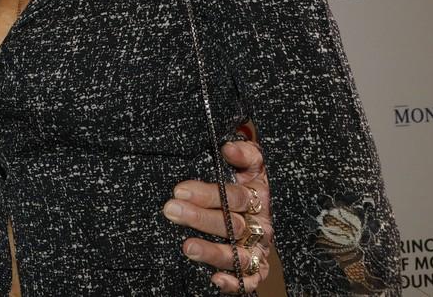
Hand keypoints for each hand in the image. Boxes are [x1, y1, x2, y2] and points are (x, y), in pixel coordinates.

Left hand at [162, 140, 272, 293]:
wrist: (261, 200)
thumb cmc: (246, 178)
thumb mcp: (250, 161)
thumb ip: (243, 153)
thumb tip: (228, 148)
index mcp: (258, 197)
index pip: (234, 196)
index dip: (207, 194)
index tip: (179, 190)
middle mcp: (260, 224)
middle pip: (233, 224)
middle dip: (199, 218)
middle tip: (171, 210)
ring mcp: (257, 248)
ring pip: (240, 254)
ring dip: (213, 252)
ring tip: (187, 247)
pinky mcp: (254, 268)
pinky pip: (250, 279)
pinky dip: (236, 283)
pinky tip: (216, 279)